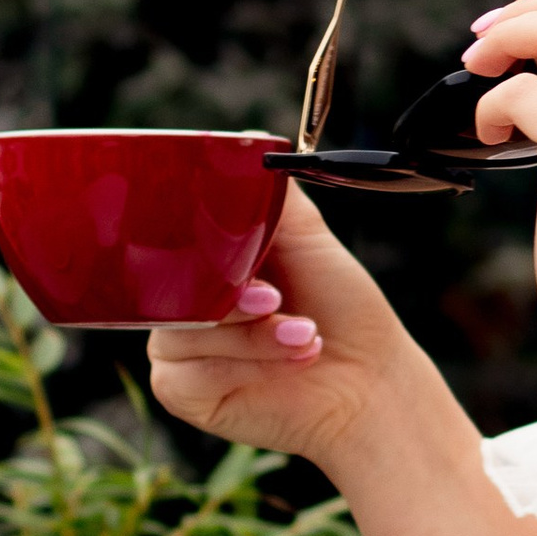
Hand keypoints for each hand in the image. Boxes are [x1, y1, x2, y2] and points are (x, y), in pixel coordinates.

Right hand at [145, 186, 413, 468]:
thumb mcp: (308, 239)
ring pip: (181, 333)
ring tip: (304, 336)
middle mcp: (182, 304)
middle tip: (275, 299)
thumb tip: (250, 142)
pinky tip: (289, 362)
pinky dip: (245, 367)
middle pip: (168, 287)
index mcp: (205, 264)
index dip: (200, 245)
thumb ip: (273, 196)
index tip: (240, 252)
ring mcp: (178, 349)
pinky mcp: (182, 393)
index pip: (172, 241)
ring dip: (252, 336)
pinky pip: (188, 374)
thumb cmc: (341, 309)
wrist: (368, 378)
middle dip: (230, 297)